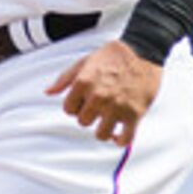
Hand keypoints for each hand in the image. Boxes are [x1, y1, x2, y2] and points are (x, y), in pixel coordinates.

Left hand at [48, 40, 163, 147]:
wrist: (144, 51)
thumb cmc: (114, 55)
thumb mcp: (85, 61)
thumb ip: (65, 78)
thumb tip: (48, 92)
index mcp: (84, 83)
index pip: (68, 109)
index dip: (75, 106)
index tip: (84, 102)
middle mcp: (98, 97)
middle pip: (83, 122)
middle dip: (89, 116)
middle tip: (99, 108)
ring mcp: (116, 107)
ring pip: (101, 134)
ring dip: (103, 130)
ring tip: (108, 121)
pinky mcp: (134, 114)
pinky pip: (124, 139)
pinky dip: (120, 141)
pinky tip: (119, 136)